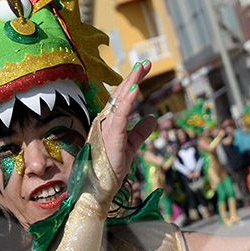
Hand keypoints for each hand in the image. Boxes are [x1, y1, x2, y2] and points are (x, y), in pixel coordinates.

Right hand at [97, 61, 156, 184]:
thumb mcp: (130, 147)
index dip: (132, 83)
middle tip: (146, 62)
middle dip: (133, 77)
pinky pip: (121, 116)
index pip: (121, 99)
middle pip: (120, 95)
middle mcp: (105, 121)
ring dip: (131, 83)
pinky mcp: (112, 137)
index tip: (144, 69)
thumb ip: (140, 132)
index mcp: (109, 123)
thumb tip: (152, 118)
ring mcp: (107, 128)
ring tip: (142, 68)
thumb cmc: (110, 168)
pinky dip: (128, 101)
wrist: (98, 188)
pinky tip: (135, 89)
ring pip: (119, 101)